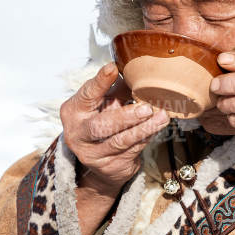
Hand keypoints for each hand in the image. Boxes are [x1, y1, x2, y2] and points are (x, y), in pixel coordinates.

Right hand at [60, 62, 169, 193]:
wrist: (100, 161)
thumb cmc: (102, 121)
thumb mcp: (102, 103)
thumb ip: (114, 89)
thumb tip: (136, 72)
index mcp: (73, 111)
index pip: (86, 95)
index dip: (99, 82)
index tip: (112, 68)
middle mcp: (78, 134)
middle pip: (100, 127)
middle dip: (125, 117)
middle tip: (146, 108)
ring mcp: (93, 154)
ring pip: (120, 141)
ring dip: (144, 129)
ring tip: (161, 117)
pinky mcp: (110, 166)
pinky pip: (132, 150)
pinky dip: (147, 137)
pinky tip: (158, 127)